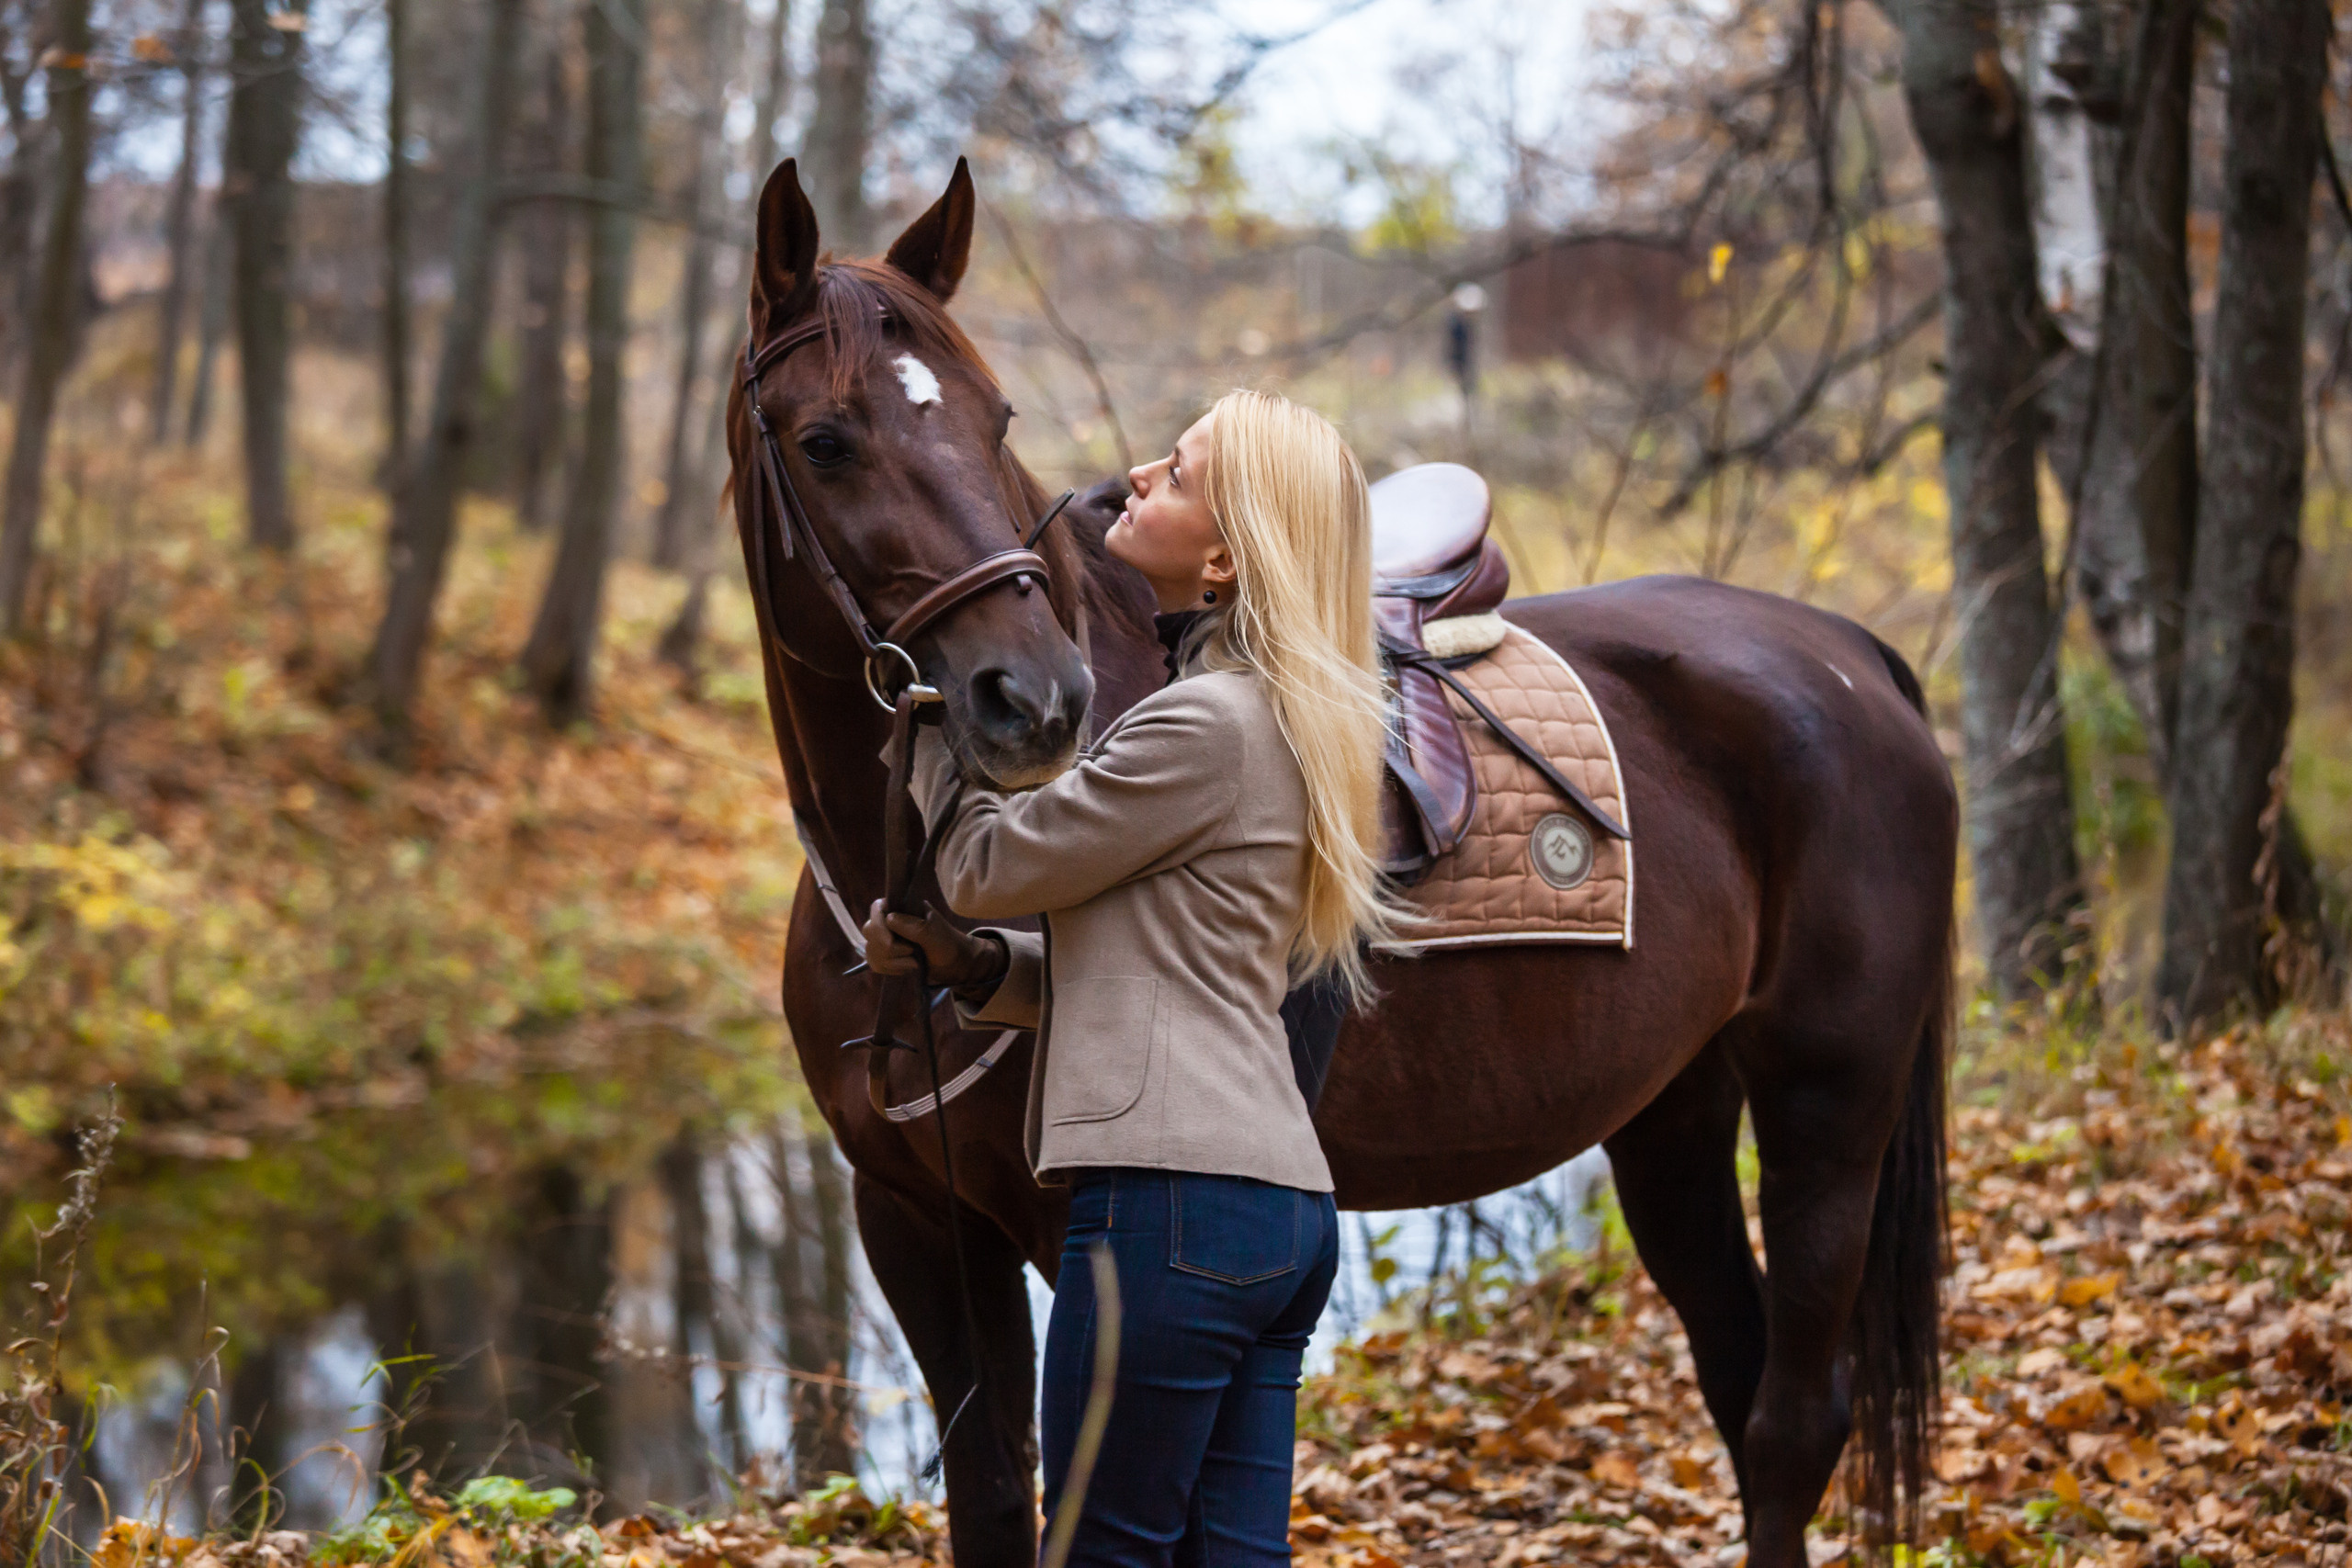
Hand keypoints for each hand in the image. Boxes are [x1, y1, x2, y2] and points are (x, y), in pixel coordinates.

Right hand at [862, 900, 1006, 992]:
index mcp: (902, 908)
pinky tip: (906, 969)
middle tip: (911, 952)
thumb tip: (889, 919)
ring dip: (893, 961)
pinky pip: (875, 964)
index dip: (878, 924)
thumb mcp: (933, 933)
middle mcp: (891, 922)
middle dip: (889, 948)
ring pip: (871, 950)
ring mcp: (886, 939)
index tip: (889, 942)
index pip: (877, 908)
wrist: (953, 965)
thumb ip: (913, 926)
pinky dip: (890, 969)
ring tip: (914, 963)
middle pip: (870, 931)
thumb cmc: (946, 943)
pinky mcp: (886, 957)